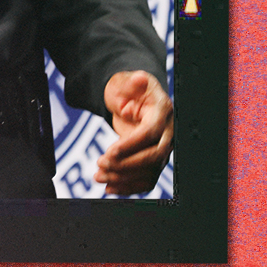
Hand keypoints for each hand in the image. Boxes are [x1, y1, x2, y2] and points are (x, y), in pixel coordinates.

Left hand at [95, 70, 173, 195]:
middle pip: (154, 157)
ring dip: (123, 179)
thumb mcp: (126, 81)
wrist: (134, 101)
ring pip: (150, 172)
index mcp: (163, 111)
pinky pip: (147, 180)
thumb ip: (132, 82)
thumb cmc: (128, 90)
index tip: (110, 151)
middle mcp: (169, 132)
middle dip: (126, 165)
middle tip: (100, 163)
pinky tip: (109, 188)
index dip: (131, 145)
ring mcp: (164, 149)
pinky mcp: (155, 162)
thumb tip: (138, 78)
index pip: (151, 133)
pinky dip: (128, 188)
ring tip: (98, 176)